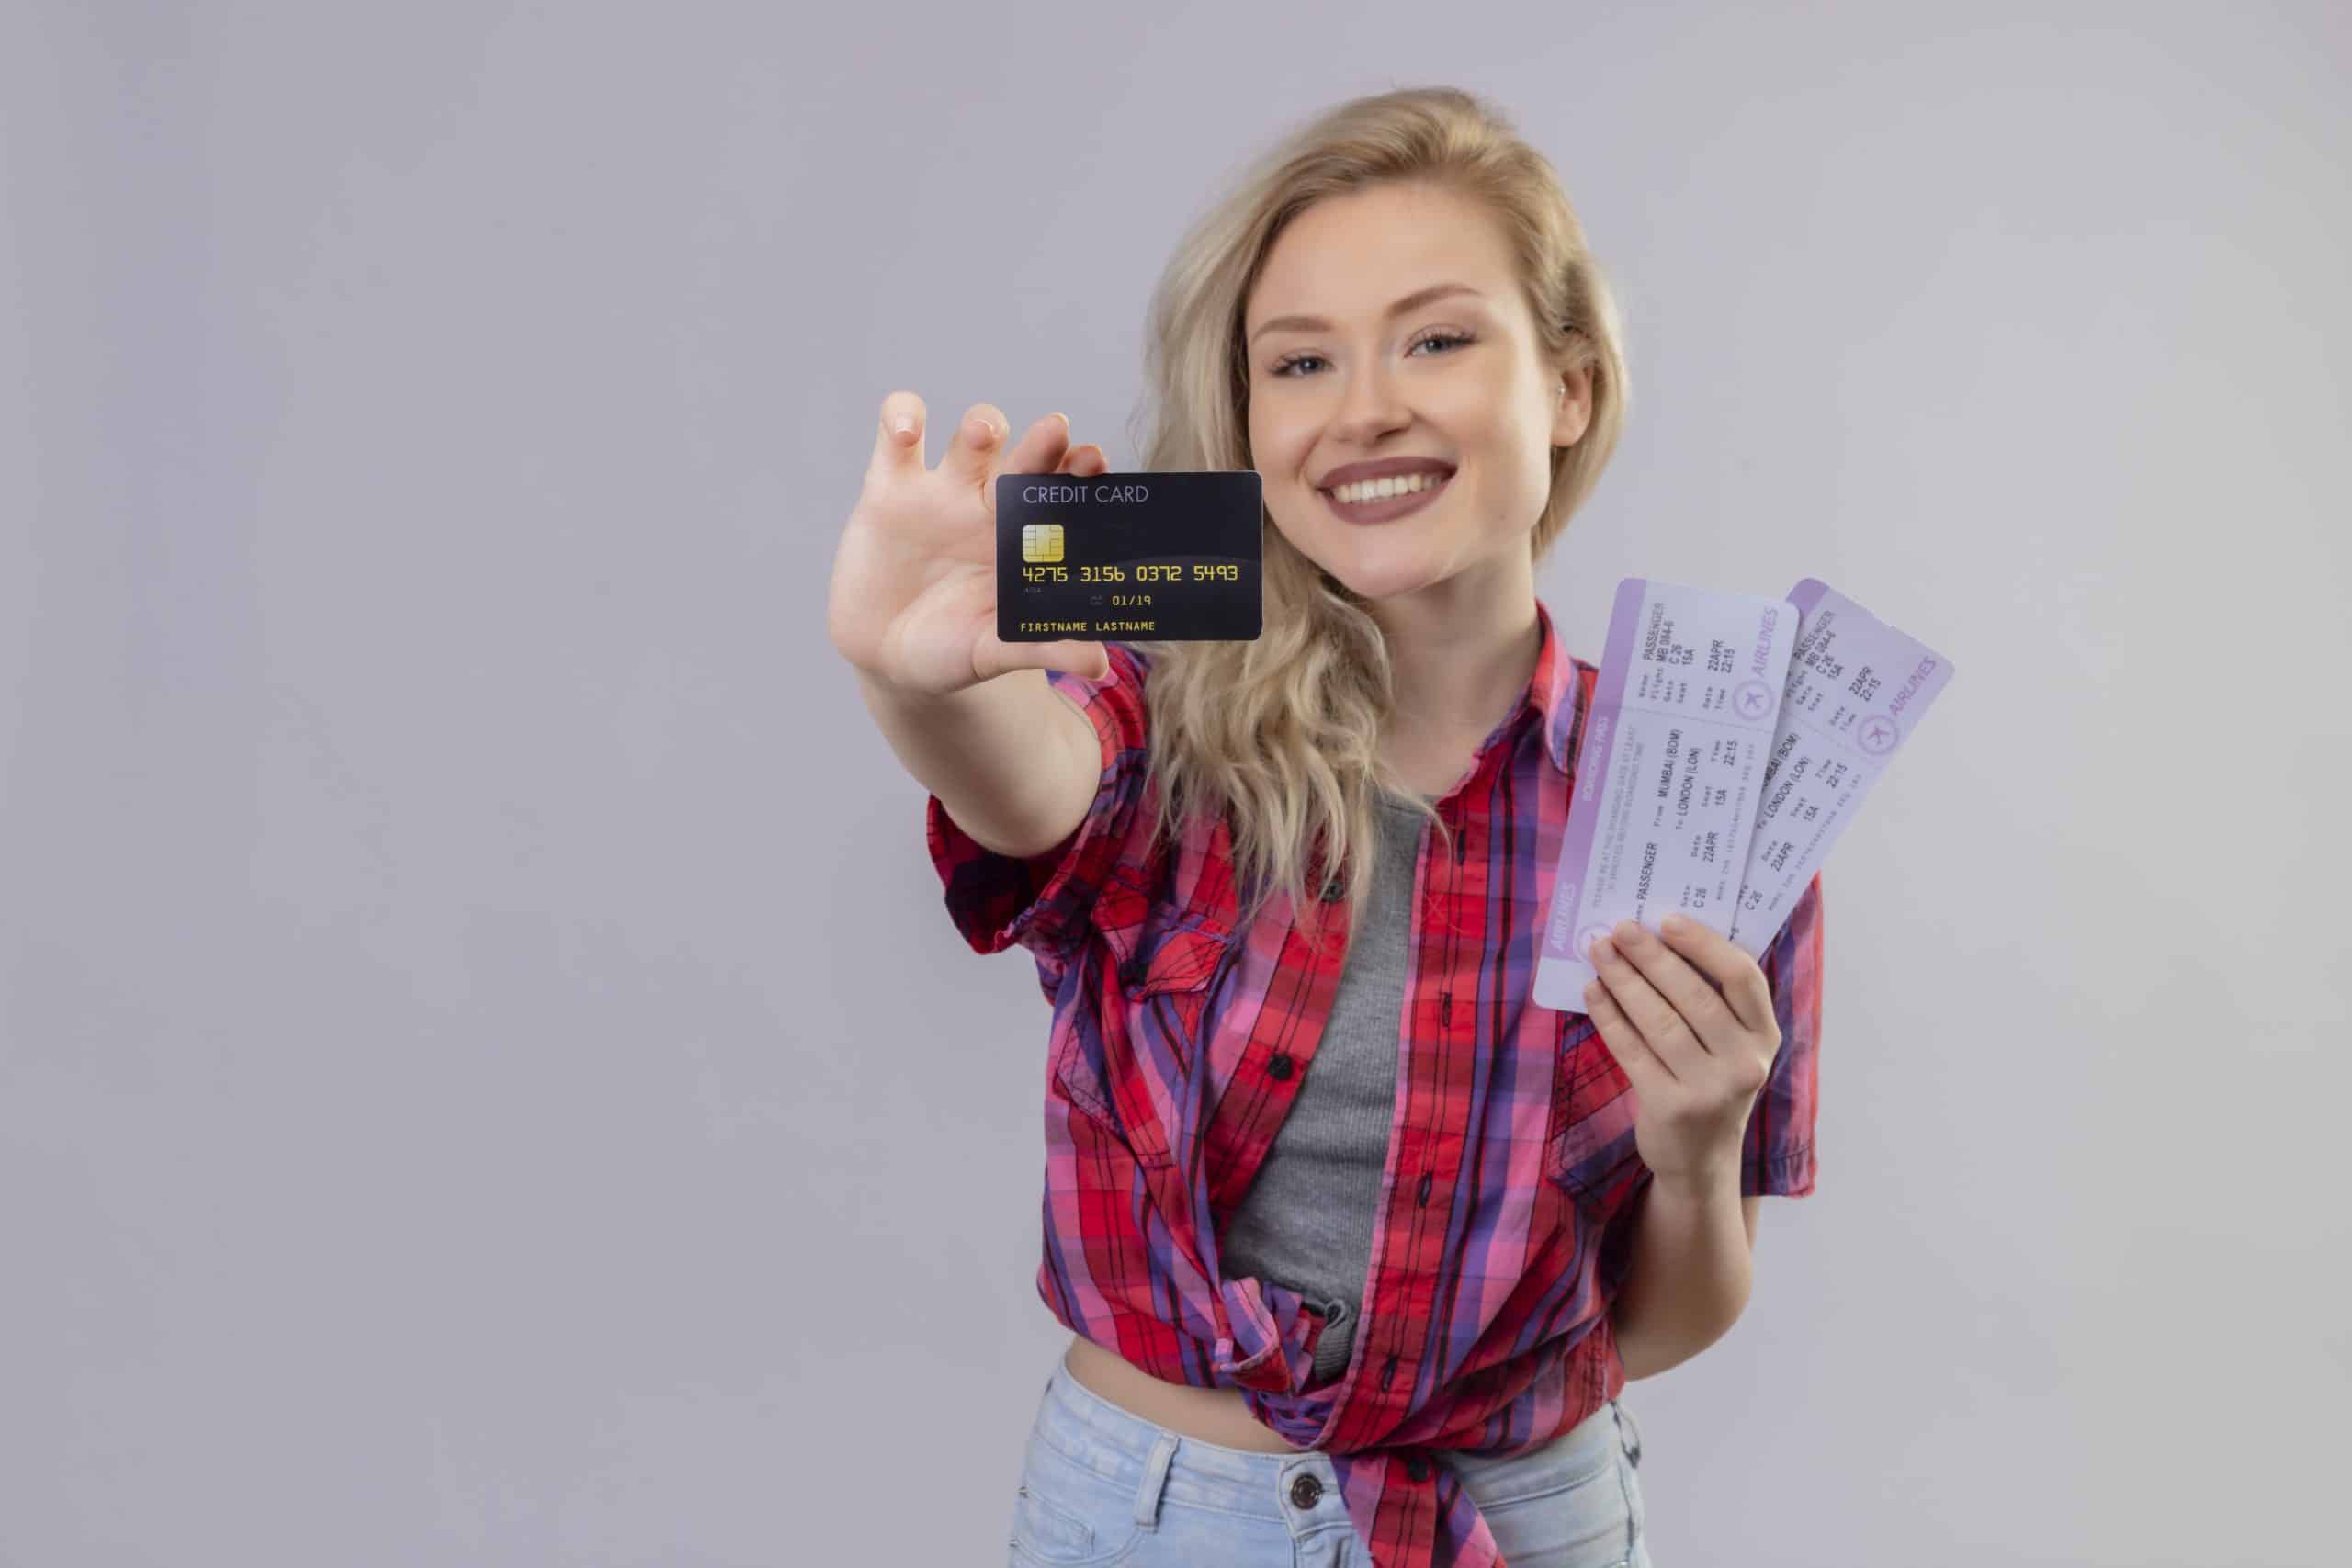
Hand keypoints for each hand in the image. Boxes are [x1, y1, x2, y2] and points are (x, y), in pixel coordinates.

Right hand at [826, 393, 1112, 695]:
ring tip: (983, 434)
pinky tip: (907, 428)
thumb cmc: (953, 651)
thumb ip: (1045, 649)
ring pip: (971, 440)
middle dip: (1042, 442)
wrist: (886, 658)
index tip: (1095, 464)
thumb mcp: (995, 652)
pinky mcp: (888, 489)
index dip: (1080, 475)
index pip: (1063, 496)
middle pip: (1026, 459)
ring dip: (981, 425)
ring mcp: (942, 493)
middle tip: (1056, 432)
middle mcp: (992, 506)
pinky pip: (895, 438)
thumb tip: (1098, 665)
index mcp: (1027, 540)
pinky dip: (900, 417)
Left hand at [1582, 914, 1780, 1191]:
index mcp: (1765, 1036)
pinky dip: (1609, 1017)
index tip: (1668, 920)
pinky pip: (1632, 1051)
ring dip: (1624, 980)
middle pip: (1694, 996)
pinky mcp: (1671, 1107)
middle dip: (1652, 956)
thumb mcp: (1730, 1046)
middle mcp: (1745, 1062)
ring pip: (1659, 1021)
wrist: (1702, 1162)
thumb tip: (1658, 937)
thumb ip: (1712, 1001)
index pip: (1743, 977)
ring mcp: (1710, 1089)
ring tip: (1600, 951)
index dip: (1705, 945)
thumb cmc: (1711, 1083)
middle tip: (1620, 928)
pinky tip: (1593, 991)